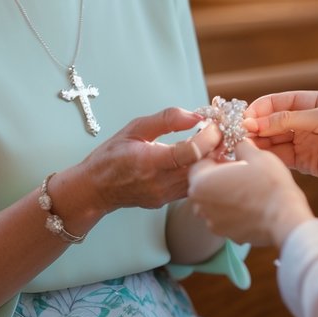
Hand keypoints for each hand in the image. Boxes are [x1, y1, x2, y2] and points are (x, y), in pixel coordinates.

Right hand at [75, 107, 222, 212]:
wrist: (96, 189)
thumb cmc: (111, 155)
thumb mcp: (134, 128)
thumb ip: (166, 119)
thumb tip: (196, 115)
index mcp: (150, 162)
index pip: (191, 152)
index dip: (209, 136)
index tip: (214, 124)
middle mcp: (160, 183)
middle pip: (203, 167)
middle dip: (217, 147)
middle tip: (221, 131)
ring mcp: (166, 195)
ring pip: (202, 179)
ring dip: (212, 160)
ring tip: (213, 143)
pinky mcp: (168, 201)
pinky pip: (193, 185)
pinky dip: (201, 170)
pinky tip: (200, 157)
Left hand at [188, 140, 313, 246]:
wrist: (286, 219)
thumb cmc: (270, 185)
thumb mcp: (255, 154)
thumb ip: (239, 145)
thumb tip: (237, 142)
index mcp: (201, 182)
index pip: (199, 161)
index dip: (214, 154)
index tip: (228, 153)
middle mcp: (200, 205)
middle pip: (203, 182)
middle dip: (217, 174)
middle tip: (238, 168)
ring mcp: (212, 222)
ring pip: (213, 200)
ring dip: (224, 192)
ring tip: (245, 185)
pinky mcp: (226, 234)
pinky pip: (223, 215)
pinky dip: (232, 208)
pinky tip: (250, 202)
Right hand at [245, 90, 317, 195]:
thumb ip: (291, 119)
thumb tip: (258, 121)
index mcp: (317, 101)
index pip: (281, 101)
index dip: (262, 108)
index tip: (245, 118)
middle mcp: (310, 120)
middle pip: (275, 121)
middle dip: (257, 127)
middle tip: (239, 135)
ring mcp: (309, 142)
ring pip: (277, 140)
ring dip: (261, 143)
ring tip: (245, 148)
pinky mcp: (310, 163)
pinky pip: (284, 158)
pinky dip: (271, 158)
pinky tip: (259, 159)